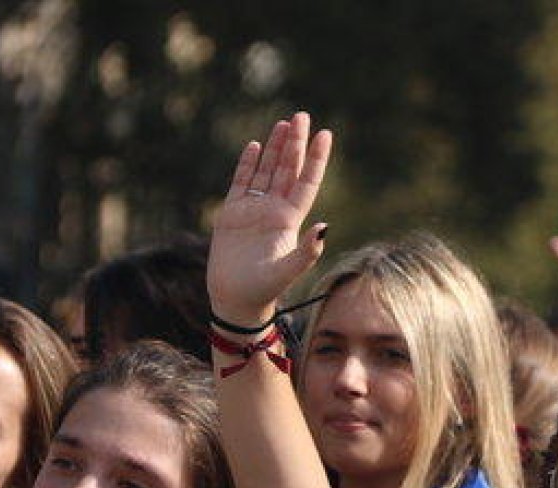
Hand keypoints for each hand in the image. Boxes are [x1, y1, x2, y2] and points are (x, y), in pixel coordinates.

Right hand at [208, 112, 332, 325]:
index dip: (316, 158)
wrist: (235, 301)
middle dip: (296, 143)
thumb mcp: (287, 272)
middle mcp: (274, 211)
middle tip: (302, 115)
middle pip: (288, 170)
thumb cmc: (262, 290)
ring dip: (276, 148)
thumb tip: (325, 227)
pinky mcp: (231, 214)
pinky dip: (248, 164)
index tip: (325, 134)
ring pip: (267, 172)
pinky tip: (255, 146)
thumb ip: (306, 252)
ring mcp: (253, 211)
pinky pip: (241, 183)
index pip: (307, 182)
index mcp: (290, 220)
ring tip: (285, 124)